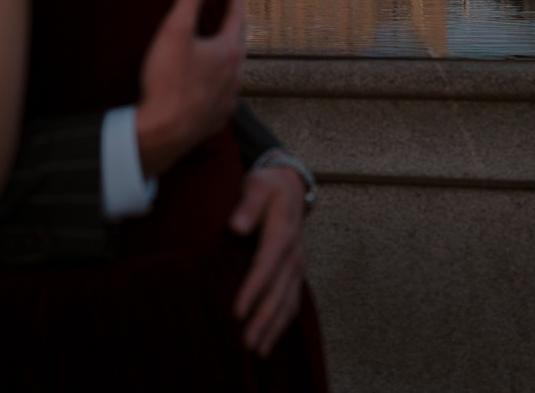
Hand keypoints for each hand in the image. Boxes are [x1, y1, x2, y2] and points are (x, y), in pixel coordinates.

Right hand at [136, 0, 244, 176]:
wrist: (162, 134)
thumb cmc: (168, 82)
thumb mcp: (175, 31)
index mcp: (229, 51)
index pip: (237, 16)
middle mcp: (235, 75)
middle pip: (237, 43)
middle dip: (231, 26)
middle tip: (222, 12)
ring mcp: (227, 99)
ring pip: (231, 71)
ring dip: (224, 57)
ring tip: (212, 47)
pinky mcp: (215, 118)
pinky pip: (221, 95)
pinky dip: (215, 83)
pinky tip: (204, 84)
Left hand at [229, 166, 305, 356]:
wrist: (289, 184)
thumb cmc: (266, 186)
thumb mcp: (257, 185)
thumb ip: (248, 204)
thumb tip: (236, 226)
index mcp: (282, 230)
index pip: (267, 264)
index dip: (253, 289)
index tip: (237, 312)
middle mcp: (293, 251)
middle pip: (279, 290)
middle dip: (264, 318)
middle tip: (246, 344)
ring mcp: (297, 263)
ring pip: (287, 300)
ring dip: (273, 326)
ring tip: (257, 350)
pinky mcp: (295, 270)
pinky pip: (292, 299)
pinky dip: (282, 321)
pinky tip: (271, 339)